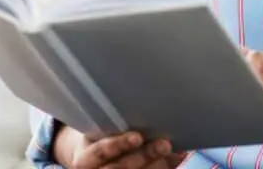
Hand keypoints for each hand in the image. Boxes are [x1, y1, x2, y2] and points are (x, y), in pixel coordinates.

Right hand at [59, 126, 186, 168]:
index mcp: (85, 159)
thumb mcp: (98, 128)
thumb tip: (138, 101)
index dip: (118, 145)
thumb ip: (111, 123)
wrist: (96, 158)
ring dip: (159, 164)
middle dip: (144, 155)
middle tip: (165, 144)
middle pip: (121, 167)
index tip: (137, 136)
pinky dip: (166, 167)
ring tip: (176, 151)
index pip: (100, 152)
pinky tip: (178, 157)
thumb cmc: (100, 134)